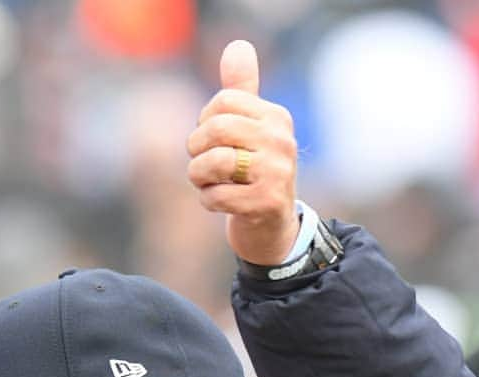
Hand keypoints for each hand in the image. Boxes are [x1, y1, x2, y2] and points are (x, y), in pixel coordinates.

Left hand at [187, 40, 299, 265]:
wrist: (271, 227)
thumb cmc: (253, 174)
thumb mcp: (249, 130)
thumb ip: (241, 91)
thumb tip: (237, 47)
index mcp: (277, 118)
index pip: (224, 103)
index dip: (204, 122)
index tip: (210, 140)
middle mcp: (282, 142)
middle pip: (216, 129)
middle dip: (196, 148)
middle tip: (199, 163)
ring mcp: (277, 174)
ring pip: (214, 162)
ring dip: (197, 176)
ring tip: (205, 182)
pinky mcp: (266, 204)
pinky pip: (217, 196)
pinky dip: (207, 200)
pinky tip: (217, 203)